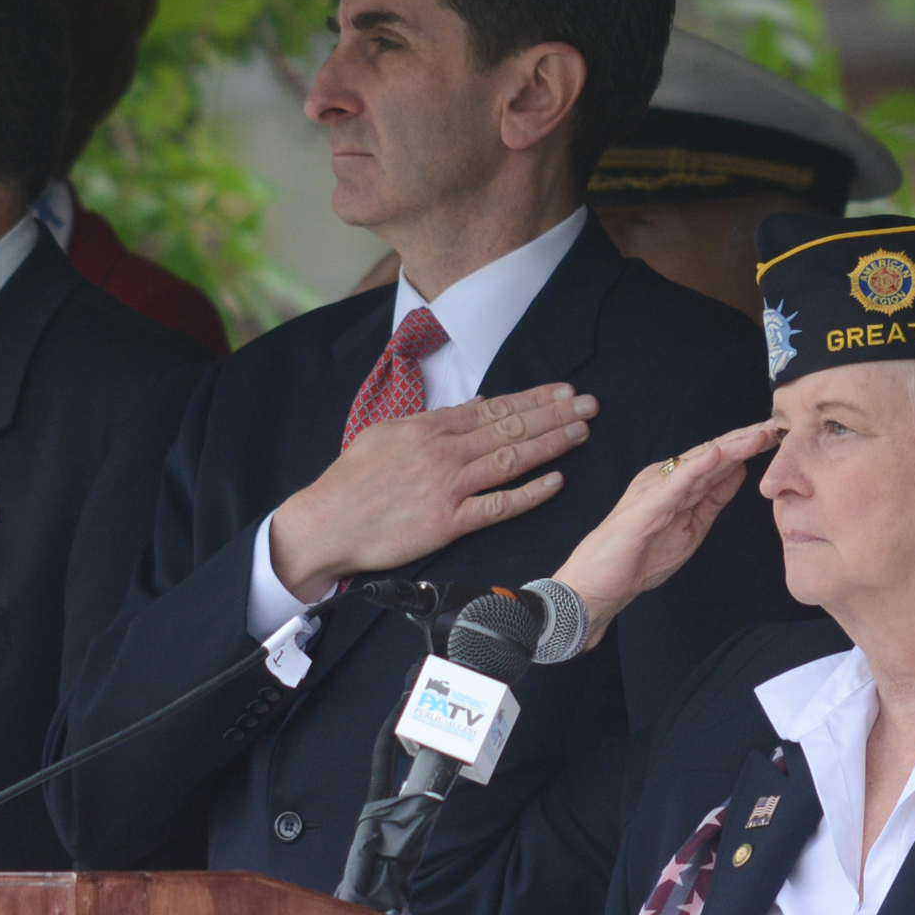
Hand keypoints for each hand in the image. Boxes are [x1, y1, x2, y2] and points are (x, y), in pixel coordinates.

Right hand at [265, 385, 596, 602]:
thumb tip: (473, 407)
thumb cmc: (352, 482)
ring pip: (509, 459)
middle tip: (588, 404)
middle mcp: (442, 453)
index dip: (531, 399)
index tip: (562, 391)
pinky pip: (497, 506)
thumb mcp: (385, 435)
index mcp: (428, 428)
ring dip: (550, 444)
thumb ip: (431, 422)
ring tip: (581, 431)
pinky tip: (555, 481)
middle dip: (553, 414)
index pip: (492, 408)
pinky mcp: (448, 522)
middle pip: (509, 427)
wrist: (325, 523)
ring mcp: (447, 487)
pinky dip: (529, 493)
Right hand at [547, 421, 779, 645]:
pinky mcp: (645, 508)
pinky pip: (675, 485)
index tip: (774, 437)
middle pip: (709, 455)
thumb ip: (712, 500)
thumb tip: (739, 473)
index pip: (715, 462)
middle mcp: (664, 480)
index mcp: (675, 485)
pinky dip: (696, 468)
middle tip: (773, 427)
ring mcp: (654, 491)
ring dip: (729, 448)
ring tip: (756, 435)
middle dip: (742, 440)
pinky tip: (717, 455)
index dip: (744, 448)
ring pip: (697, 464)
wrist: (598, 585)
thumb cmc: (638, 559)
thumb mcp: (691, 527)